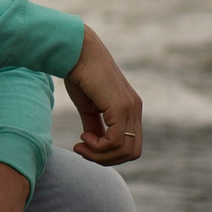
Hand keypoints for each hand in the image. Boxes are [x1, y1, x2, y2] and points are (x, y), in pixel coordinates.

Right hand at [65, 28, 142, 164]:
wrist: (76, 53)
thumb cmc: (80, 75)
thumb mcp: (88, 107)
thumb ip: (95, 126)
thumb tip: (94, 144)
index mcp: (130, 109)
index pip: (130, 145)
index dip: (109, 154)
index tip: (84, 145)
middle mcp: (135, 109)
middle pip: (132, 153)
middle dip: (106, 159)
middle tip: (83, 150)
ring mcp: (131, 108)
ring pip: (125, 150)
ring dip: (99, 155)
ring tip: (81, 144)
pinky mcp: (121, 106)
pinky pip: (115, 140)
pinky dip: (98, 146)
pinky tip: (83, 137)